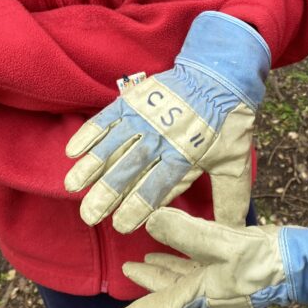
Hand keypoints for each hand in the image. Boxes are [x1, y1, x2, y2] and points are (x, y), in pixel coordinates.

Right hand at [64, 12, 270, 232]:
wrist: (219, 74)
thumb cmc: (227, 124)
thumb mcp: (234, 163)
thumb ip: (230, 200)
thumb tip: (234, 233)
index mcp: (184, 155)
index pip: (157, 185)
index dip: (138, 206)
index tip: (121, 225)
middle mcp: (160, 137)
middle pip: (129, 168)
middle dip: (107, 194)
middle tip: (88, 216)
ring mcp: (144, 117)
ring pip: (112, 144)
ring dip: (91, 166)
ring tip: (72, 186)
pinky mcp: (133, 100)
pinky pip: (106, 118)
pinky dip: (89, 133)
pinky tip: (73, 151)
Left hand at [119, 206, 307, 307]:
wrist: (306, 263)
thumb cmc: (264, 258)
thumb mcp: (223, 243)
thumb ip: (187, 233)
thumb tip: (152, 220)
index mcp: (206, 290)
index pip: (167, 303)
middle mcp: (214, 290)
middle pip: (175, 289)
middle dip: (151, 281)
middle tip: (128, 270)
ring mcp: (229, 281)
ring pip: (189, 277)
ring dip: (169, 268)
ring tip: (150, 257)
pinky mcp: (241, 269)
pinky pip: (206, 267)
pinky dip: (190, 259)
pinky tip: (191, 247)